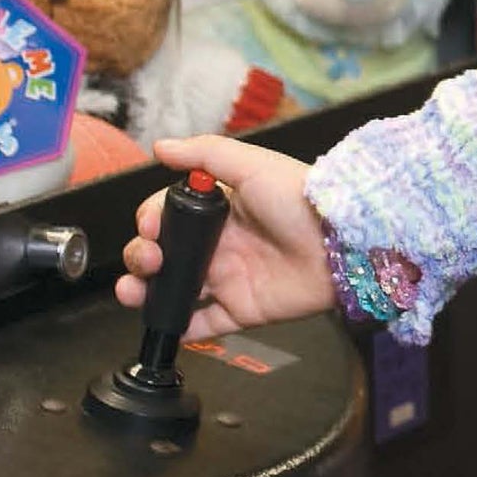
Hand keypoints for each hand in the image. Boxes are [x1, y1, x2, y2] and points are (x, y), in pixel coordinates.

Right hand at [115, 134, 334, 339]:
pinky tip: (165, 322)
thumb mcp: (252, 164)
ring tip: (133, 293)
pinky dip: (181, 327)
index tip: (150, 226)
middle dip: (141, 257)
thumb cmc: (303, 199)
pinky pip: (205, 324)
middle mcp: (221, 245)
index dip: (151, 222)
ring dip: (146, 294)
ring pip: (175, 291)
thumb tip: (162, 148)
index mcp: (220, 210)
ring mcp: (230, 279)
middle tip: (148, 259)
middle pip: (164, 255)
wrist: (343, 243)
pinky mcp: (243, 310)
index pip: (168, 217)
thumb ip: (204, 155)